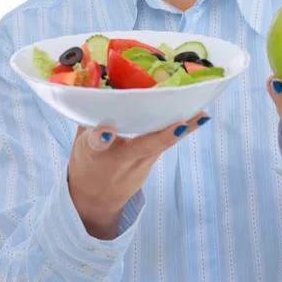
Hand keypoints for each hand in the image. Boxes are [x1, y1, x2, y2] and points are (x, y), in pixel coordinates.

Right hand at [68, 112, 209, 239]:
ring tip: (201, 115)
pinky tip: (198, 118)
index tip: (108, 131)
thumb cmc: (87, 161)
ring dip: (182, 129)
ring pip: (160, 145)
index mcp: (92, 150)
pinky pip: (164, 145)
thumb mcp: (80, 141)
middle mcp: (118, 159)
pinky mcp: (149, 166)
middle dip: (162, 136)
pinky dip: (179, 131)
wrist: (94, 201)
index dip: (101, 137)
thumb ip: (90, 117)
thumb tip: (98, 81)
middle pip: (142, 147)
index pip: (96, 143)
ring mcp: (137, 166)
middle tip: (181, 124)